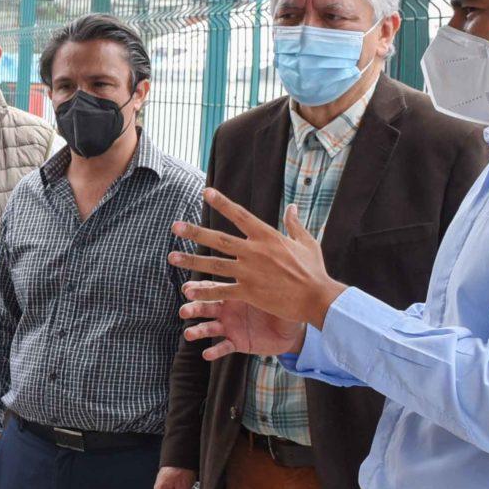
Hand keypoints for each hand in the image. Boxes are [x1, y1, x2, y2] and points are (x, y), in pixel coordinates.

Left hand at [170, 194, 344, 330]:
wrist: (318, 297)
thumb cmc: (313, 270)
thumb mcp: (307, 242)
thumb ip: (295, 223)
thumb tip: (291, 206)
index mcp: (268, 236)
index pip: (240, 215)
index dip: (222, 202)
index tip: (206, 192)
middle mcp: (255, 251)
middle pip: (219, 239)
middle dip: (195, 232)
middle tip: (175, 226)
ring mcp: (250, 272)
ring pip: (214, 264)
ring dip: (191, 261)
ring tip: (171, 258)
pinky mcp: (249, 292)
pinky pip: (222, 290)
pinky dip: (205, 291)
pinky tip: (188, 291)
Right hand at [180, 281, 304, 361]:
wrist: (292, 327)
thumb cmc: (284, 302)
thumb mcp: (275, 288)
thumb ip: (265, 277)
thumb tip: (265, 255)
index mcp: (234, 293)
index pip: (213, 288)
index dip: (198, 289)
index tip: (187, 288)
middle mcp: (227, 309)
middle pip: (205, 307)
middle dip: (192, 308)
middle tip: (184, 311)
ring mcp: (230, 327)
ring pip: (209, 328)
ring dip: (197, 331)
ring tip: (189, 334)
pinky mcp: (237, 343)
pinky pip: (223, 347)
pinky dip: (214, 351)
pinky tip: (206, 354)